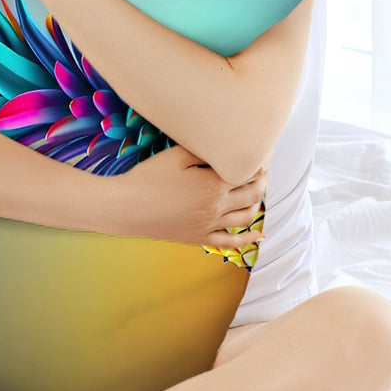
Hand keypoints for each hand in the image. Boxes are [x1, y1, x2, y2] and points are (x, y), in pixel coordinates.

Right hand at [115, 144, 267, 249]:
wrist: (126, 208)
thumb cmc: (148, 178)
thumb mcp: (176, 156)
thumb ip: (204, 151)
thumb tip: (224, 148)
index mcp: (213, 185)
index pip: (247, 174)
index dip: (257, 164)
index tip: (260, 154)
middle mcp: (217, 208)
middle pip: (253, 195)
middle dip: (262, 181)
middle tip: (263, 170)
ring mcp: (209, 225)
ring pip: (246, 217)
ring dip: (258, 204)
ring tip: (258, 192)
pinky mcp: (199, 238)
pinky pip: (230, 243)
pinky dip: (248, 239)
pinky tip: (259, 236)